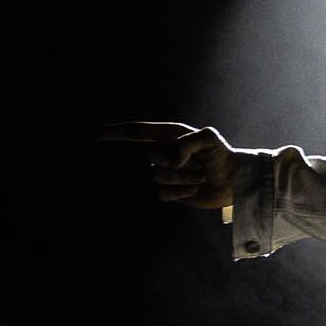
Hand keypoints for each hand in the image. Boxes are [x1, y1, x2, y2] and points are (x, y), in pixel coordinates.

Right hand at [95, 121, 238, 210]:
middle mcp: (162, 152)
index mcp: (168, 134)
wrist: (233, 181)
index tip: (93, 136)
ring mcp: (163, 172)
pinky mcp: (168, 190)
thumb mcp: (209, 138)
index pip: (136, 131)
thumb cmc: (222, 155)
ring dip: (183, 179)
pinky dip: (181, 192)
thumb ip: (188, 142)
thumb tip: (169, 160)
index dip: (114, 133)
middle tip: (195, 166)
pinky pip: (162, 194)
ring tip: (200, 176)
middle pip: (148, 158)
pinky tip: (194, 189)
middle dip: (171, 165)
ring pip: (157, 178)